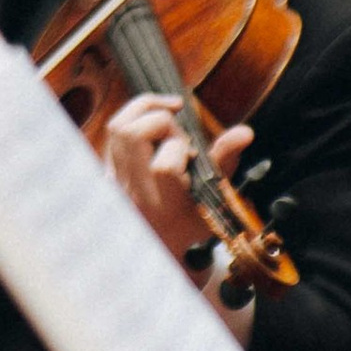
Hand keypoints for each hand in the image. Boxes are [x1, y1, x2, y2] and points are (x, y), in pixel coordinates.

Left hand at [101, 94, 255, 276]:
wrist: (154, 241)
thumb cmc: (189, 220)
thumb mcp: (214, 199)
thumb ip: (226, 161)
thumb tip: (245, 132)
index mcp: (162, 205)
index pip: (163, 166)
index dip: (181, 149)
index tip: (193, 155)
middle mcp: (131, 192)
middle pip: (134, 134)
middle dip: (162, 121)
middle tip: (180, 135)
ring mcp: (114, 180)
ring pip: (119, 125)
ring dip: (147, 109)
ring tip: (170, 112)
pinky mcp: (105, 168)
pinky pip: (114, 129)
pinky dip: (136, 116)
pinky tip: (155, 122)